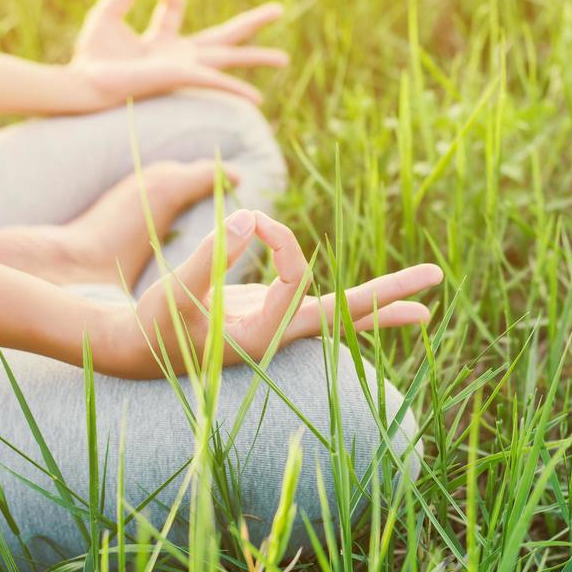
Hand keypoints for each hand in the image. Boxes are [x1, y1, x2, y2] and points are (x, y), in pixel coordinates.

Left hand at [69, 0, 288, 109]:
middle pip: (223, 38)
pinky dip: (237, 89)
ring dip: (257, 58)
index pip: (176, 4)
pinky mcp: (181, 77)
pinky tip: (259, 100)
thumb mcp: (110, 9)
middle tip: (279, 9)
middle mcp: (178, 56)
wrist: (84, 82)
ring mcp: (183, 68)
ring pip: (228, 60)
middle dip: (251, 24)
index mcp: (162, 41)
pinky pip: (214, 83)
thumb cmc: (91, 54)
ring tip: (285, 59)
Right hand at [95, 210, 442, 377]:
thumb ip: (212, 257)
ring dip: (381, 308)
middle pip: (346, 316)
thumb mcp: (174, 292)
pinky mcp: (271, 317)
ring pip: (340, 318)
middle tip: (437, 280)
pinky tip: (379, 308)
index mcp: (260, 339)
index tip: (254, 219)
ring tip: (426, 307)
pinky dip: (352, 309)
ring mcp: (279, 329)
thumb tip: (253, 217)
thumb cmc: (151, 325)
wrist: (134, 353)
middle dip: (390, 297)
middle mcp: (280, 338)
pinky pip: (321, 310)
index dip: (280, 239)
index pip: (295, 278)